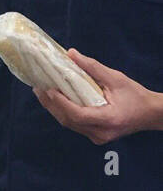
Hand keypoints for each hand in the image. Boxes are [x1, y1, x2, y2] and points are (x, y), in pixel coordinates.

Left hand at [35, 48, 162, 145]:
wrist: (151, 114)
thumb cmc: (136, 95)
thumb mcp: (116, 78)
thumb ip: (92, 67)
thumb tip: (70, 53)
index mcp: (108, 120)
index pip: (77, 114)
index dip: (60, 102)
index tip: (48, 89)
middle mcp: (101, 133)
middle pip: (68, 120)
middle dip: (51, 104)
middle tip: (38, 87)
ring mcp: (97, 137)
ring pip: (69, 124)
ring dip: (54, 108)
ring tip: (42, 92)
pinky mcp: (95, 135)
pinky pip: (74, 124)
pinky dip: (63, 112)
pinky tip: (55, 100)